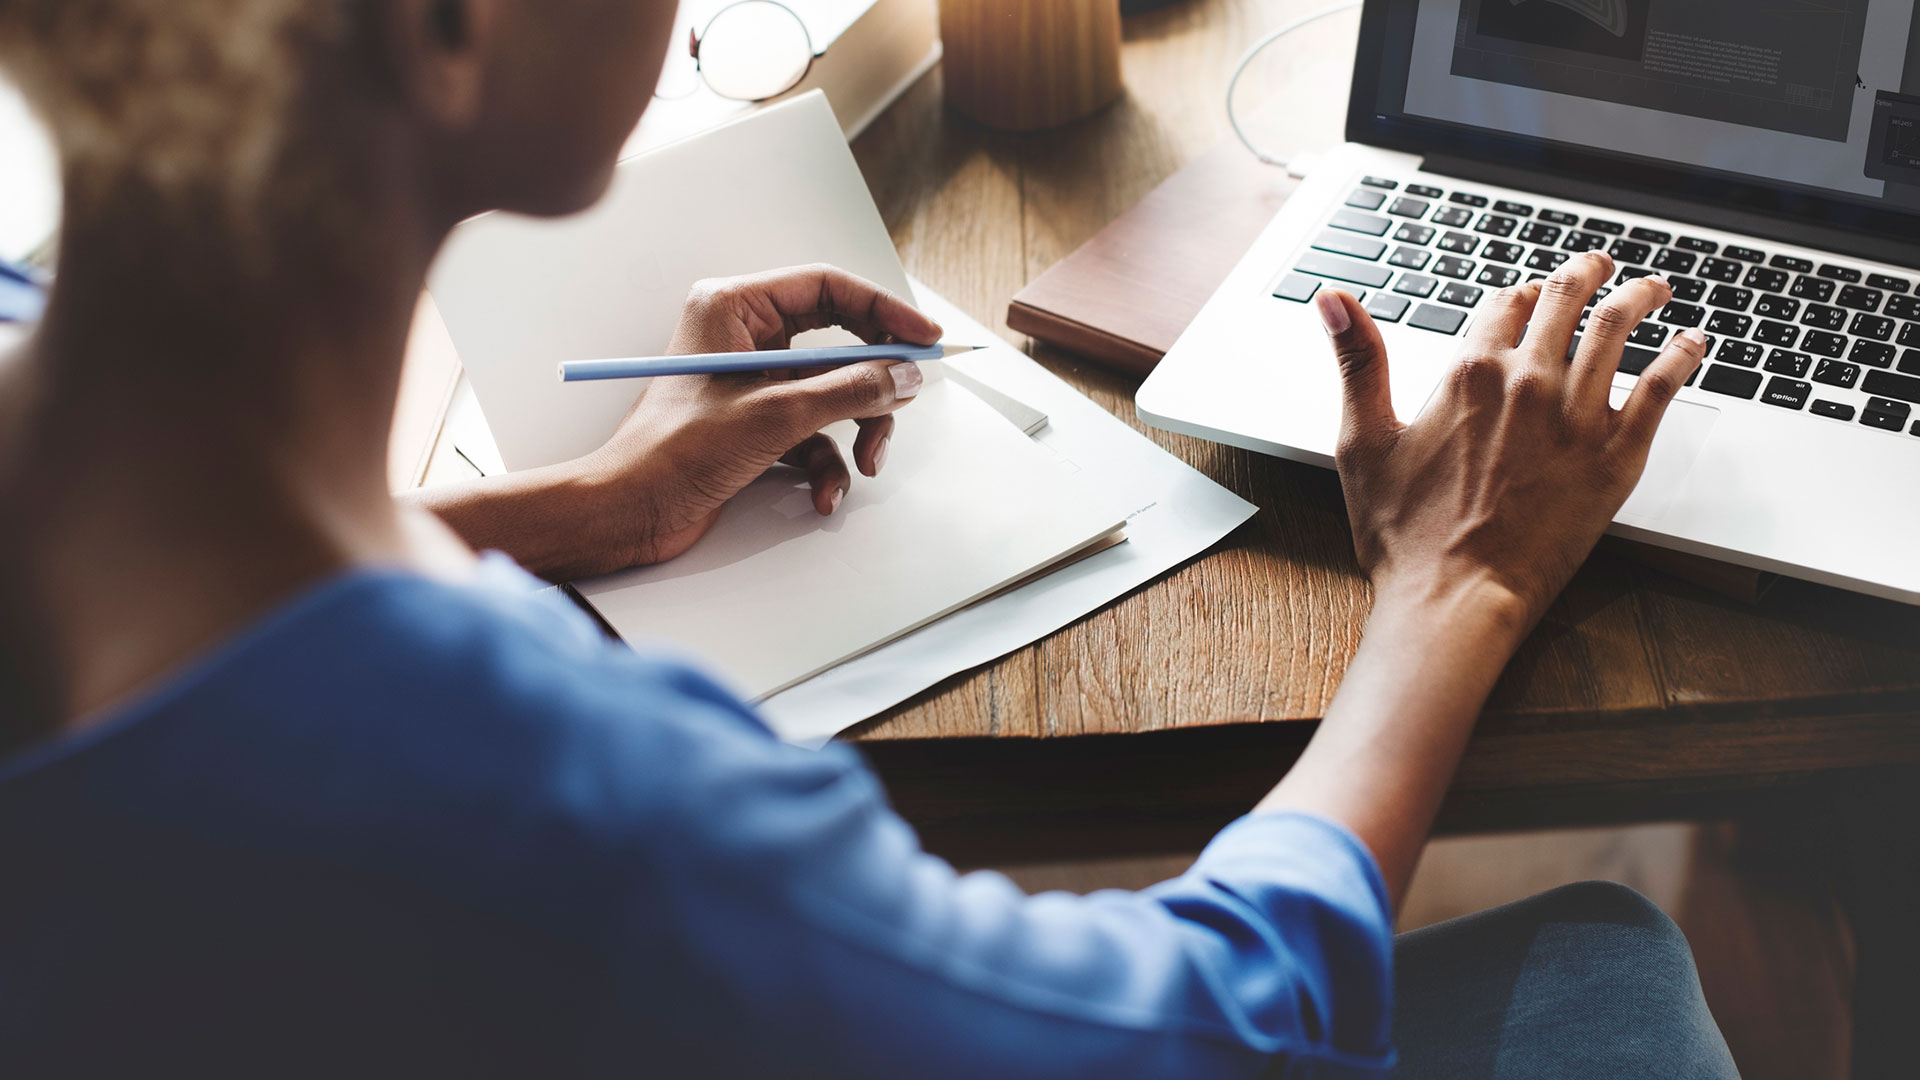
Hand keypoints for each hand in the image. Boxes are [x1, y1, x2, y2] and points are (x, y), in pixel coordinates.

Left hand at [578, 264, 941, 565]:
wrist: (629, 512)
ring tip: (864, 463)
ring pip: (832, 393)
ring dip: (855, 431)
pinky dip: (826, 464)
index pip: (827, 288)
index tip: (924, 338)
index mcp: (733, 308)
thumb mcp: (776, 415)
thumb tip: (903, 375)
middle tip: (903, 401)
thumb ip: (849, 390)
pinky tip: (822, 494)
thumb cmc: (673, 452)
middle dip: (871, 384)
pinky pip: (813, 433)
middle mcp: (743, 337)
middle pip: (837, 343)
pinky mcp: (754, 424)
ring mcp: (751, 383)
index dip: (883, 310)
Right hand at [1316, 251, 1708, 627]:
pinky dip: (1682, 355)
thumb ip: (1357, 362)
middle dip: (1587, 273)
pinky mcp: (1616, 455)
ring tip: (1654, 287)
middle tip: (1600, 267)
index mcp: (1469, 373)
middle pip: (1567, 300)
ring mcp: (1577, 417)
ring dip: (1640, 296)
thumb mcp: (1362, 442)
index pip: (1505, 304)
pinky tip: (1693, 343)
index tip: (1529, 295)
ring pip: (1619, 328)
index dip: (1519, 294)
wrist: (1455, 598)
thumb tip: (1333, 300)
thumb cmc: (1404, 536)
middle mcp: (1527, 382)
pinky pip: (1661, 387)